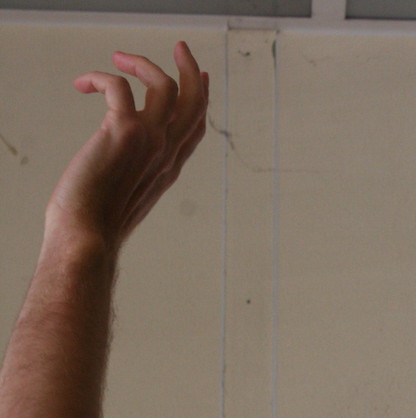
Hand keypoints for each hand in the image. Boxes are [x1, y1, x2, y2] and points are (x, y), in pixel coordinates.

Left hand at [45, 42, 207, 248]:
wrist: (87, 236)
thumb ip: (129, 177)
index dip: (200, 99)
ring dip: (143, 63)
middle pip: (194, 102)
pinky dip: (99, 77)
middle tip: (179, 48)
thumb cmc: (93, 224)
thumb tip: (111, 166)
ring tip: (118, 58)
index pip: (195, 128)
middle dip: (189, 69)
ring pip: (165, 85)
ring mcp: (149, 142)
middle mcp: (165, 155)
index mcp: (168, 171)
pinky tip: (82, 84)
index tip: (197, 77)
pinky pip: (118, 85)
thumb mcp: (122, 199)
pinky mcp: (124, 131)